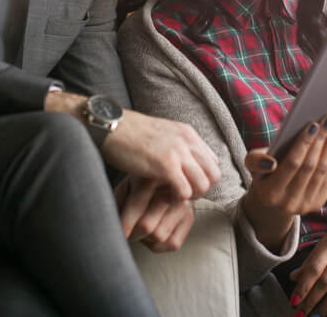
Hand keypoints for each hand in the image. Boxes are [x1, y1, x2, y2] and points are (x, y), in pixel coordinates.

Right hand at [102, 109, 220, 199]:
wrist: (112, 127)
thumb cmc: (129, 133)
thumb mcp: (162, 132)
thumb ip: (176, 144)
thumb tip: (184, 159)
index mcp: (188, 133)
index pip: (213, 161)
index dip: (202, 176)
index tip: (186, 183)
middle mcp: (188, 142)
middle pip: (214, 175)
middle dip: (201, 189)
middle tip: (183, 194)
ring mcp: (178, 153)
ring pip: (204, 185)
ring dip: (191, 196)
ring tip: (172, 196)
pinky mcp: (166, 166)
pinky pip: (185, 192)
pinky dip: (176, 199)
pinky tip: (162, 196)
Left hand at [115, 175, 194, 251]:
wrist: (166, 178)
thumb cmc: (139, 185)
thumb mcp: (126, 187)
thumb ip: (118, 202)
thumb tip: (109, 223)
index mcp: (152, 177)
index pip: (136, 206)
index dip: (124, 224)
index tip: (118, 232)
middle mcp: (171, 190)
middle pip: (147, 226)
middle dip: (133, 233)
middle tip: (127, 232)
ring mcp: (183, 204)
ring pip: (159, 236)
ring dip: (146, 238)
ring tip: (140, 230)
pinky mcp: (190, 218)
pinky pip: (173, 244)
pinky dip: (160, 245)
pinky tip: (153, 234)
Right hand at [241, 115, 326, 250]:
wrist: (273, 194)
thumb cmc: (263, 170)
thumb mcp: (252, 163)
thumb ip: (256, 161)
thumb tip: (272, 162)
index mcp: (270, 194)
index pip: (292, 164)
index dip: (304, 144)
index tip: (314, 125)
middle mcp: (289, 204)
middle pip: (310, 166)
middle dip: (321, 140)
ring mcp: (305, 205)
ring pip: (323, 171)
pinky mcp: (318, 203)